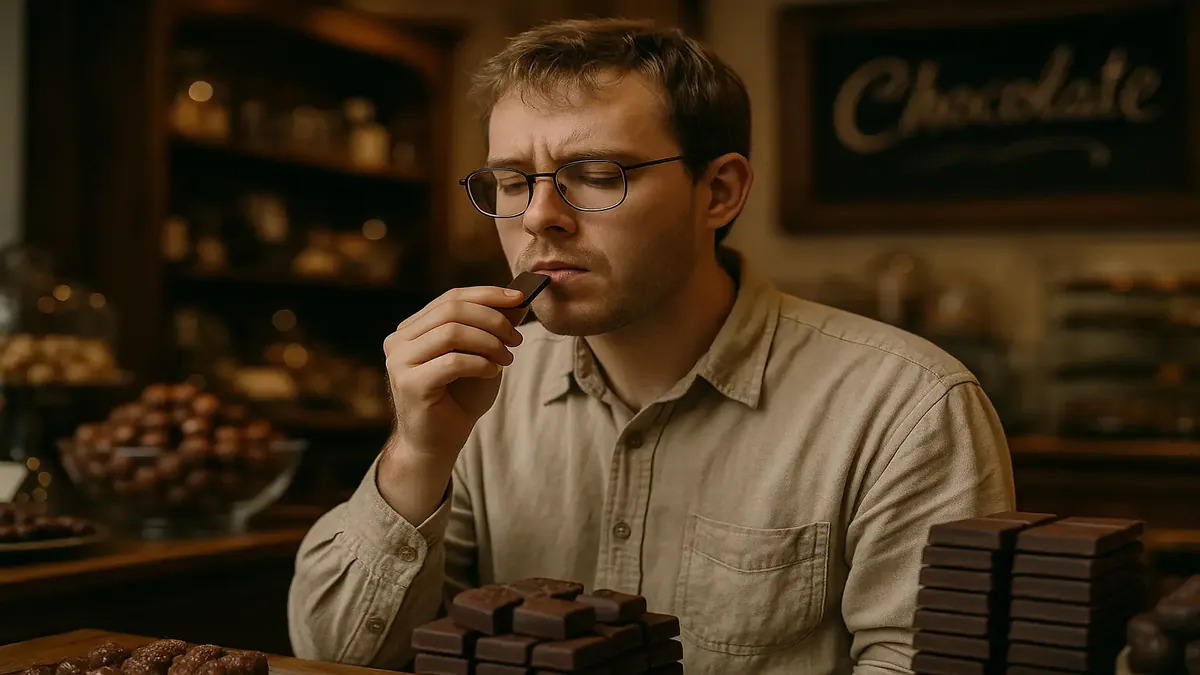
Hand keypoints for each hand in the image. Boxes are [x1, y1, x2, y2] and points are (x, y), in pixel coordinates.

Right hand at [383, 286, 527, 465]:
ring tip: (507, 359)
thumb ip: (491, 329)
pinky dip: (481, 364)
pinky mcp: (410, 384)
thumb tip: (517, 302)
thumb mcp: (480, 356)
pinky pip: (453, 362)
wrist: (438, 444)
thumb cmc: (458, 400)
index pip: (451, 298)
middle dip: (493, 320)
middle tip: (517, 338)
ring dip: (489, 343)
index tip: (519, 299)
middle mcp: (398, 341)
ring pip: (452, 332)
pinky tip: (492, 373)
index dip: (487, 294)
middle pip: (452, 310)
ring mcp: (399, 362)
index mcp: (411, 329)